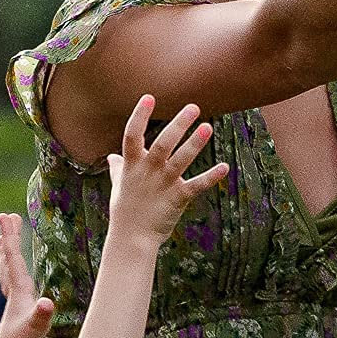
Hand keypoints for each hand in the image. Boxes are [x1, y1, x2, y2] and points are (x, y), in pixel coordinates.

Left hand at [0, 214, 54, 337]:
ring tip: (6, 240)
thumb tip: (47, 303)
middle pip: (8, 258)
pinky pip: (13, 283)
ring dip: (8, 252)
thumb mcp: (34, 329)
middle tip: (7, 216)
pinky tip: (16, 276)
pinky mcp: (17, 310)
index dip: (11, 237)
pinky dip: (12, 272)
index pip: (14, 258)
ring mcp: (14, 301)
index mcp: (19, 291)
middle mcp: (14, 293)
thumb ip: (41, 316)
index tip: (6, 216)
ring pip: (8, 270)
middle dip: (9, 237)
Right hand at [106, 96, 229, 243]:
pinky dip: (211, 177)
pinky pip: (196, 186)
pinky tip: (224, 167)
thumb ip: (117, 168)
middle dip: (178, 125)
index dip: (140, 116)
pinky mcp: (177, 199)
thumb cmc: (125, 211)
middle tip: (194, 107)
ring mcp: (163, 185)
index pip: (132, 136)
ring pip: (180, 161)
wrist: (131, 239)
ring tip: (208, 128)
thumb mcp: (118, 186)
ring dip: (194, 144)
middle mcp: (147, 172)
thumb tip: (111, 156)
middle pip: (162, 143)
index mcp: (131, 165)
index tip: (149, 97)